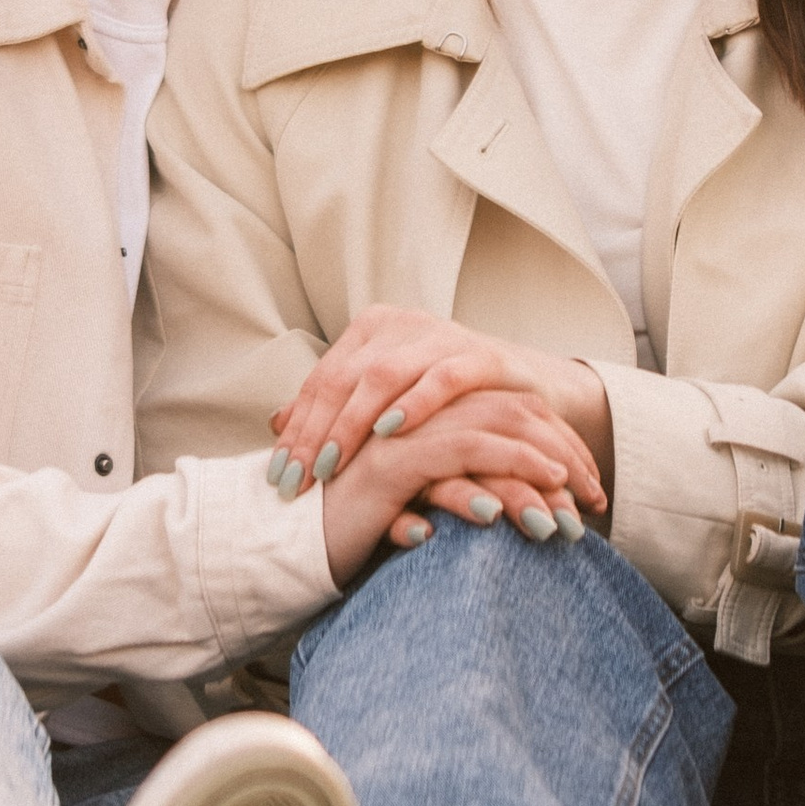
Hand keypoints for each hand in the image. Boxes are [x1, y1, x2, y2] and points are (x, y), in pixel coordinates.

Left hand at [273, 306, 613, 506]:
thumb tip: (275, 422)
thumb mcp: (386, 407)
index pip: (322, 380)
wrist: (529, 395)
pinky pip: (442, 378)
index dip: (298, 428)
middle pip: (344, 379)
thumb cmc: (449, 407)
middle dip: (316, 434)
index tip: (279, 477)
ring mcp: (442, 335)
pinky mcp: (482, 355)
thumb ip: (336, 409)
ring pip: (383, 376)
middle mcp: (402, 324)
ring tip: (331, 467)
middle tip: (298, 481)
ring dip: (352, 425)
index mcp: (373, 330)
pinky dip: (414, 405)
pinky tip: (390, 434)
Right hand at [317, 386, 608, 584]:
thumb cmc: (352, 534)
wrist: (290, 546)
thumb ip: (455, 498)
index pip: (509, 412)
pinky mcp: (393, 460)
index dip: (556, 447)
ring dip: (545, 473)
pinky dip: (506, 471)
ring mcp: (406, 433)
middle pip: (515, 414)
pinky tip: (537, 500)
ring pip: (498, 430)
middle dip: (565, 458)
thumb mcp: (417, 512)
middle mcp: (422, 416)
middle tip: (597, 503)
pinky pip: (464, 452)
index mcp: (431, 420)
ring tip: (576, 517)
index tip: (588, 489)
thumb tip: (509, 514)